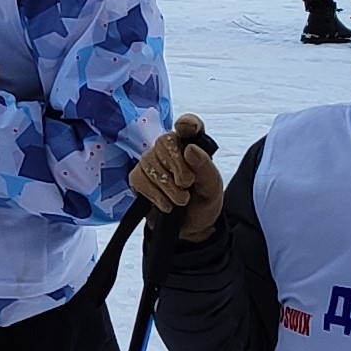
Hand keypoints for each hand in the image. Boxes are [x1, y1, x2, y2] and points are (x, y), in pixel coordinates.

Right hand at [129, 115, 224, 239]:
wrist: (191, 226)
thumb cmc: (203, 200)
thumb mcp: (212, 186)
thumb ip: (204, 166)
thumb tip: (189, 149)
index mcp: (192, 144)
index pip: (188, 125)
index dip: (187, 123)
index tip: (186, 127)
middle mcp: (169, 148)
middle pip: (165, 142)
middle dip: (178, 166)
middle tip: (187, 185)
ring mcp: (151, 161)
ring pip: (151, 163)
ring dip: (169, 187)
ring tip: (181, 200)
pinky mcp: (138, 178)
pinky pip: (139, 179)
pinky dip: (155, 195)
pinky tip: (166, 204)